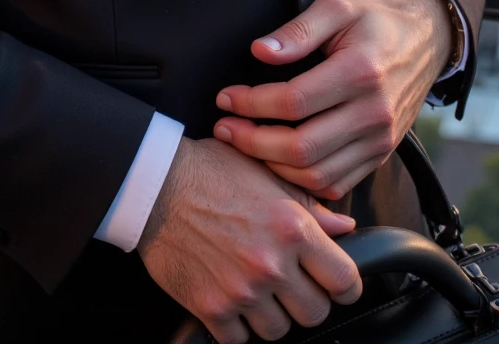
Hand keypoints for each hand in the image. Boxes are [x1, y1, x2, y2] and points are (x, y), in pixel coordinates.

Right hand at [137, 136, 361, 342]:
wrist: (154, 184)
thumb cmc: (209, 171)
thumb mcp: (264, 174)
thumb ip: (309, 205)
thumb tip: (344, 228)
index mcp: (291, 227)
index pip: (344, 279)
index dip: (344, 285)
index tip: (336, 283)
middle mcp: (271, 263)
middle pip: (315, 313)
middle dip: (306, 300)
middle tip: (290, 283)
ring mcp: (241, 290)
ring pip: (278, 331)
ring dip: (271, 314)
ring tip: (256, 289)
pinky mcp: (211, 308)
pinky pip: (239, 339)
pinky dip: (236, 325)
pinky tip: (230, 298)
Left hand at [213, 0, 453, 200]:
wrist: (427, 36)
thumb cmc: (376, 17)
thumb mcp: (337, 6)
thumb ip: (298, 30)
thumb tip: (260, 51)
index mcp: (361, 72)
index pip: (294, 101)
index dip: (252, 103)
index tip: (226, 96)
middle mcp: (374, 113)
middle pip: (302, 147)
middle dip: (253, 142)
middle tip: (225, 128)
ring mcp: (380, 139)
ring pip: (317, 174)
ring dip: (273, 166)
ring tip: (245, 143)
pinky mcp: (381, 154)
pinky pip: (336, 183)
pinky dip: (301, 181)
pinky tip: (277, 160)